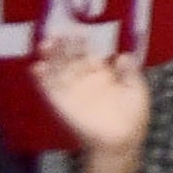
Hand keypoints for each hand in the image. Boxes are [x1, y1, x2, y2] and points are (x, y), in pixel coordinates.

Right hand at [34, 29, 147, 152]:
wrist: (121, 140)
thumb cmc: (133, 115)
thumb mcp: (136, 91)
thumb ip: (129, 73)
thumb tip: (124, 54)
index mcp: (101, 73)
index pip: (88, 53)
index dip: (82, 42)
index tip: (79, 31)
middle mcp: (83, 78)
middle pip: (70, 57)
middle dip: (64, 45)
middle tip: (59, 32)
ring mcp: (71, 90)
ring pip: (57, 69)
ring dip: (50, 57)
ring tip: (46, 44)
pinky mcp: (61, 103)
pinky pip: (49, 89)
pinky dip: (42, 79)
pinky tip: (37, 67)